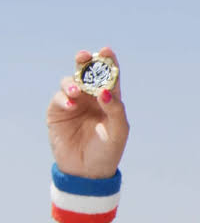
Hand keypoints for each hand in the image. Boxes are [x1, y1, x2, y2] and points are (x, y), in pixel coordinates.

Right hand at [47, 48, 128, 178]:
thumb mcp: (118, 130)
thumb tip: (105, 90)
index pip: (109, 76)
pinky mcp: (58, 112)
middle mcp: (91, 98)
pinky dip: (64, 98)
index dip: (108, 62)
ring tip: (77, 92)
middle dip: (85, 62)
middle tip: (84, 56)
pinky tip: (71, 104)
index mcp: (109, 99)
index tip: (106, 51)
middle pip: (87, 74)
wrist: (88, 171)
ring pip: (70, 82)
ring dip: (73, 83)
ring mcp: (74, 104)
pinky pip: (59, 98)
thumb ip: (115, 109)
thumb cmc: (108, 150)